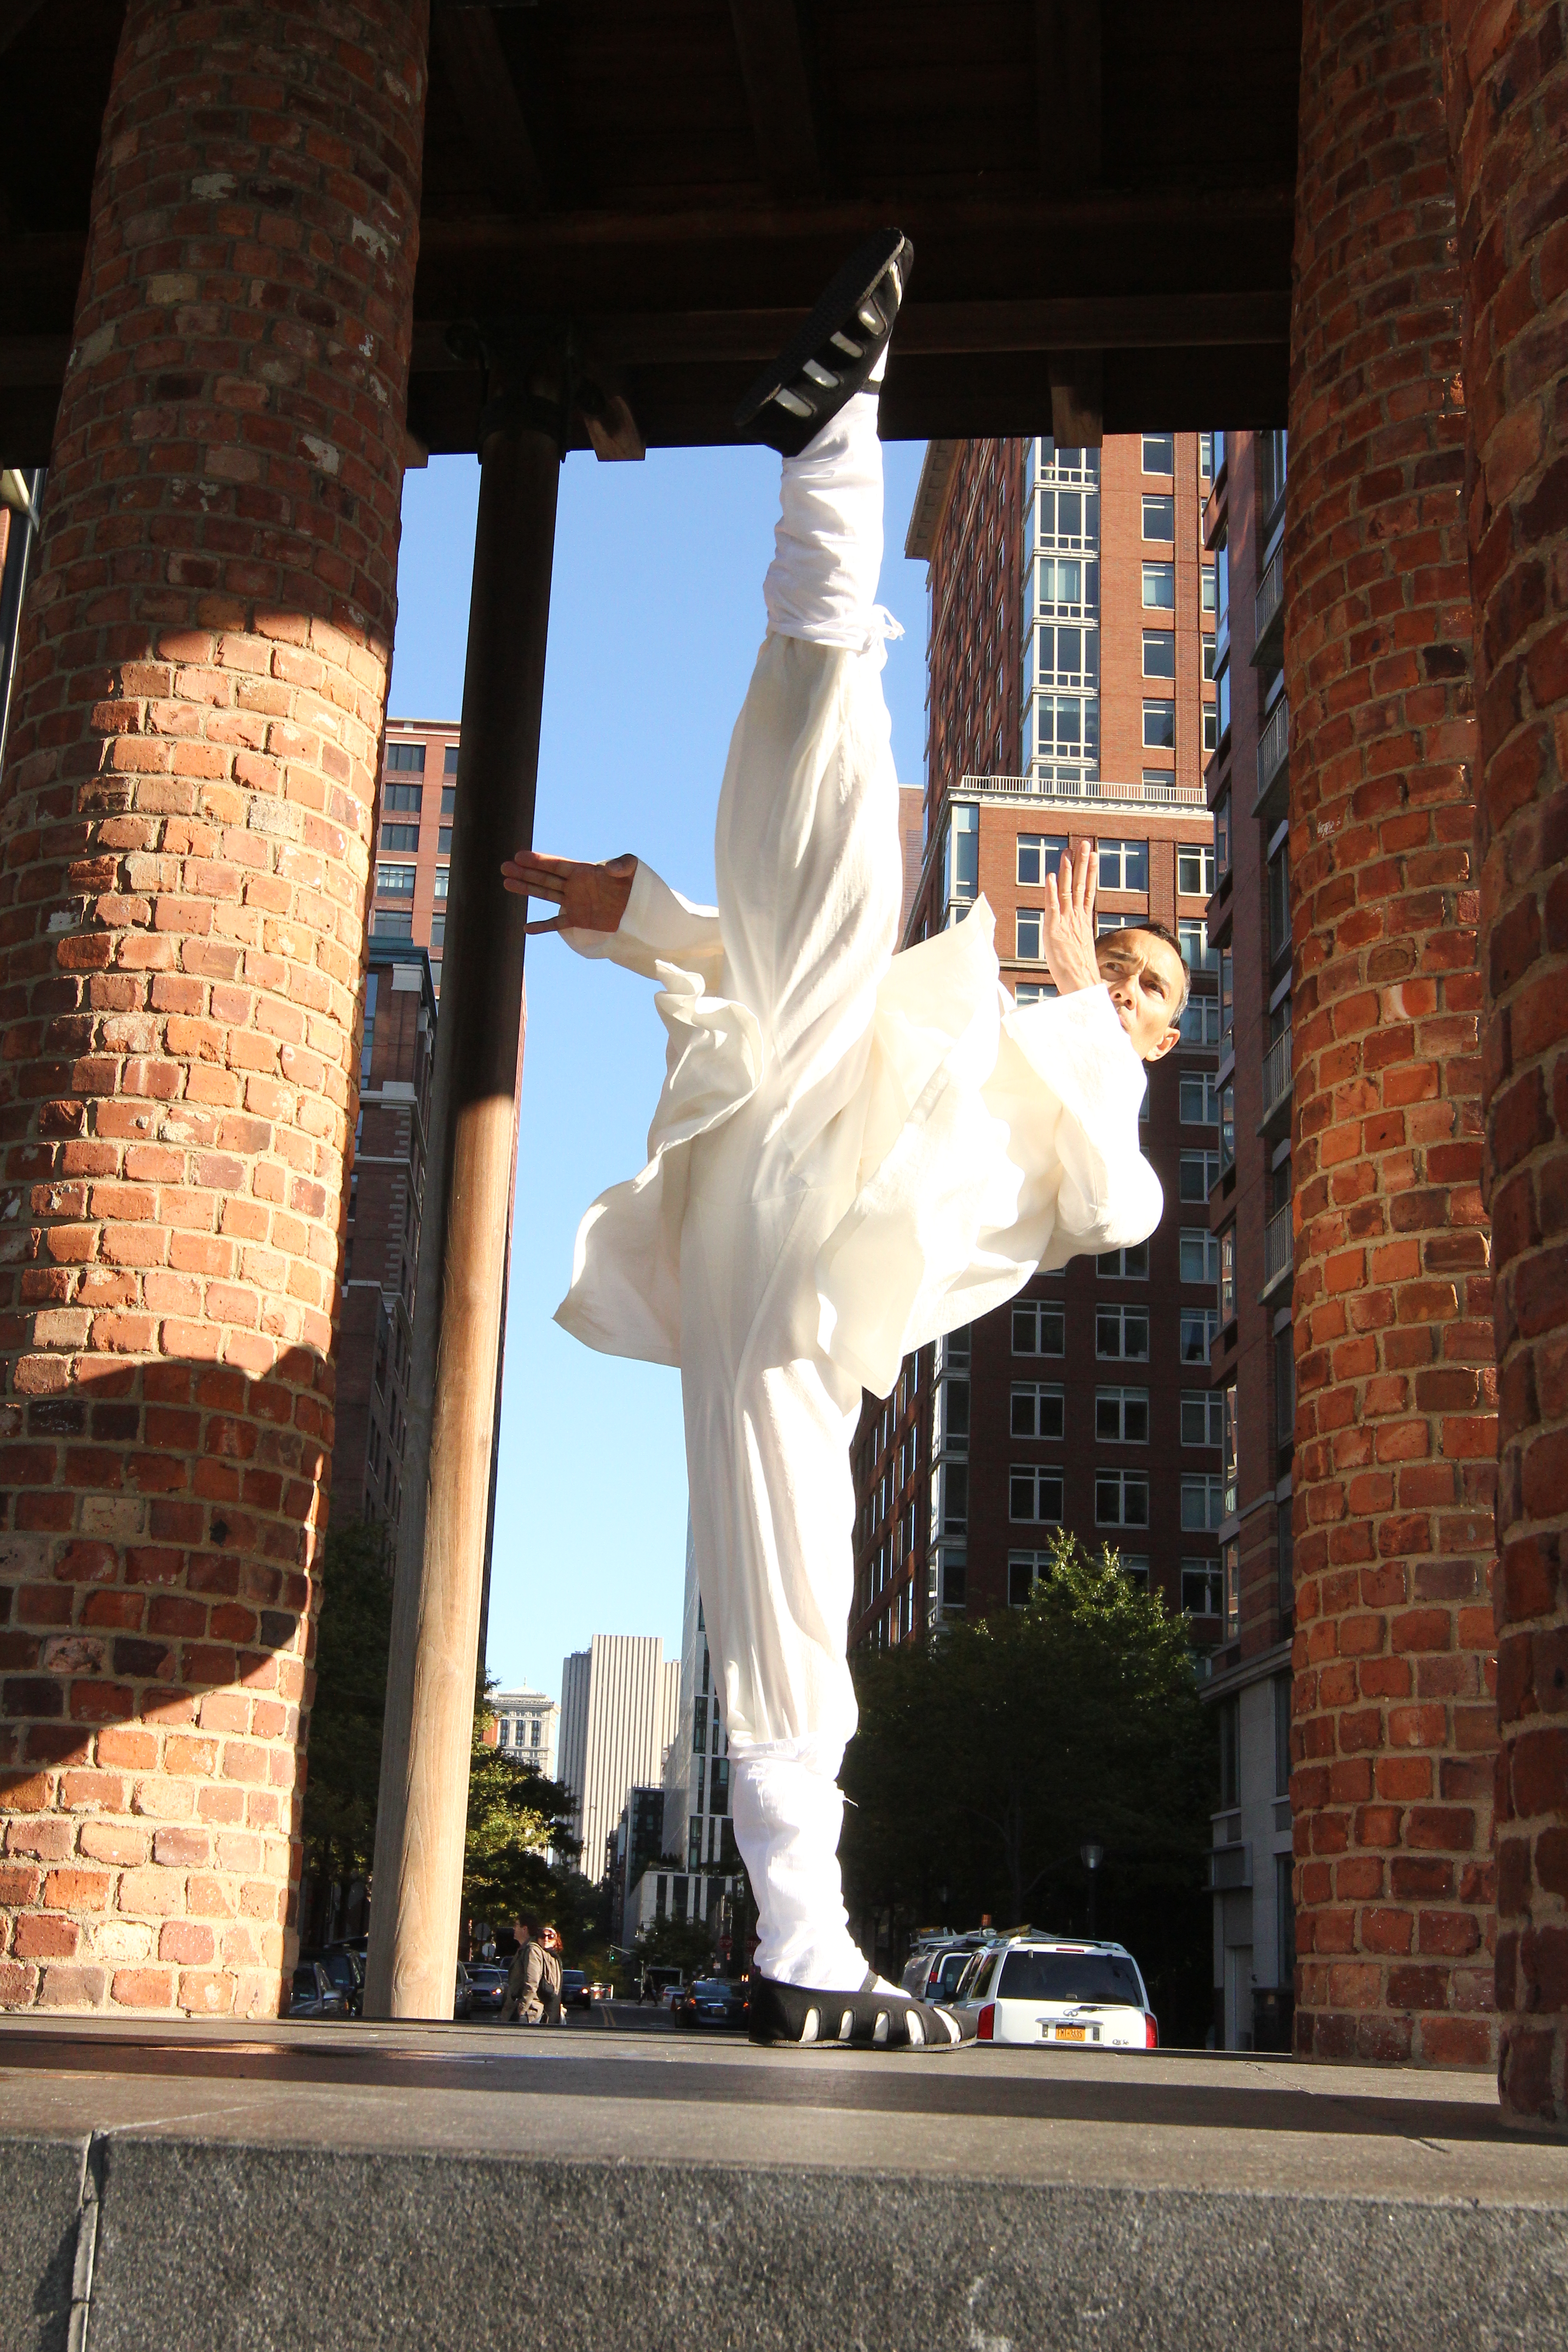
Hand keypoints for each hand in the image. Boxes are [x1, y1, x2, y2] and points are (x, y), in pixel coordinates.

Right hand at [501, 848, 636, 935]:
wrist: (641, 905)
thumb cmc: (636, 882)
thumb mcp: (633, 868)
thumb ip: (622, 863)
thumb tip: (609, 868)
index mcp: (583, 870)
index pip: (556, 864)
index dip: (538, 860)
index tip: (519, 856)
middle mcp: (575, 885)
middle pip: (545, 877)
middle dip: (525, 872)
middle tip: (504, 867)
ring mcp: (575, 902)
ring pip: (545, 895)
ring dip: (527, 889)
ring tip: (506, 883)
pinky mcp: (580, 919)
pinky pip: (557, 923)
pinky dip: (543, 926)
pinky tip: (526, 928)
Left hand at [1040, 840, 1102, 994]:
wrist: (1080, 986)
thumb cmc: (1079, 974)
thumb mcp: (1078, 951)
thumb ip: (1078, 939)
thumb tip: (1079, 938)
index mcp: (1083, 922)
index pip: (1088, 891)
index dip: (1090, 872)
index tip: (1093, 856)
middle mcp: (1076, 919)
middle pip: (1081, 885)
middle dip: (1083, 863)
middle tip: (1085, 844)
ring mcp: (1066, 923)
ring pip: (1068, 891)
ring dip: (1068, 870)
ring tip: (1069, 852)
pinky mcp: (1054, 930)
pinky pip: (1053, 906)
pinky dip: (1052, 890)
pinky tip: (1051, 875)